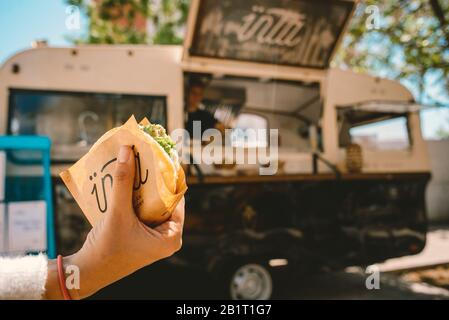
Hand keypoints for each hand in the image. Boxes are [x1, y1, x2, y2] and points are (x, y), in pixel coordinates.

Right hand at [62, 145, 183, 298]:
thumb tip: (127, 151)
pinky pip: (142, 210)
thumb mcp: (117, 213)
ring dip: (142, 186)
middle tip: (146, 156)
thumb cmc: (106, 248)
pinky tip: (126, 179)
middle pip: (165, 199)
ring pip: (152, 203)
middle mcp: (167, 236)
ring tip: (136, 163)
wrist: (86, 271)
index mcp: (172, 236)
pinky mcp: (142, 234)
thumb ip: (123, 182)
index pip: (177, 198)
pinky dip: (134, 196)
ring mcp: (155, 236)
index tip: (161, 155)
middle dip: (154, 179)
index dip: (169, 176)